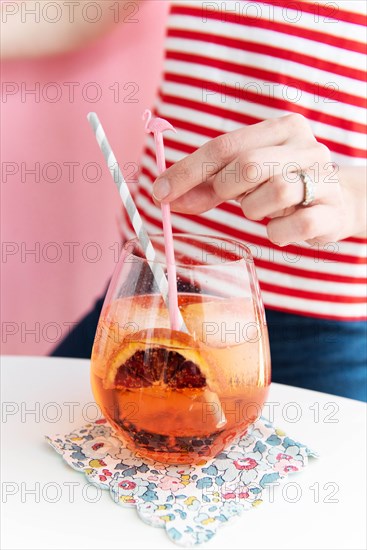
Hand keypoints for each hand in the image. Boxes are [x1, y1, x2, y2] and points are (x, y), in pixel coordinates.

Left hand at [153, 114, 365, 244]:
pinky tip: (282, 227)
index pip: (224, 145)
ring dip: (255, 210)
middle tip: (231, 199)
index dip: (186, 171)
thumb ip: (206, 185)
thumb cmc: (280, 185)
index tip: (159, 193)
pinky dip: (277, 233)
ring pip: (272, 193)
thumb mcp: (243, 179)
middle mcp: (305, 146)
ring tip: (263, 209)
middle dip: (224, 190)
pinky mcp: (331, 212)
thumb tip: (164, 197)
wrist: (336, 203)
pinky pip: (291, 227)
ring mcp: (323, 178)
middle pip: (247, 166)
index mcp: (281, 128)